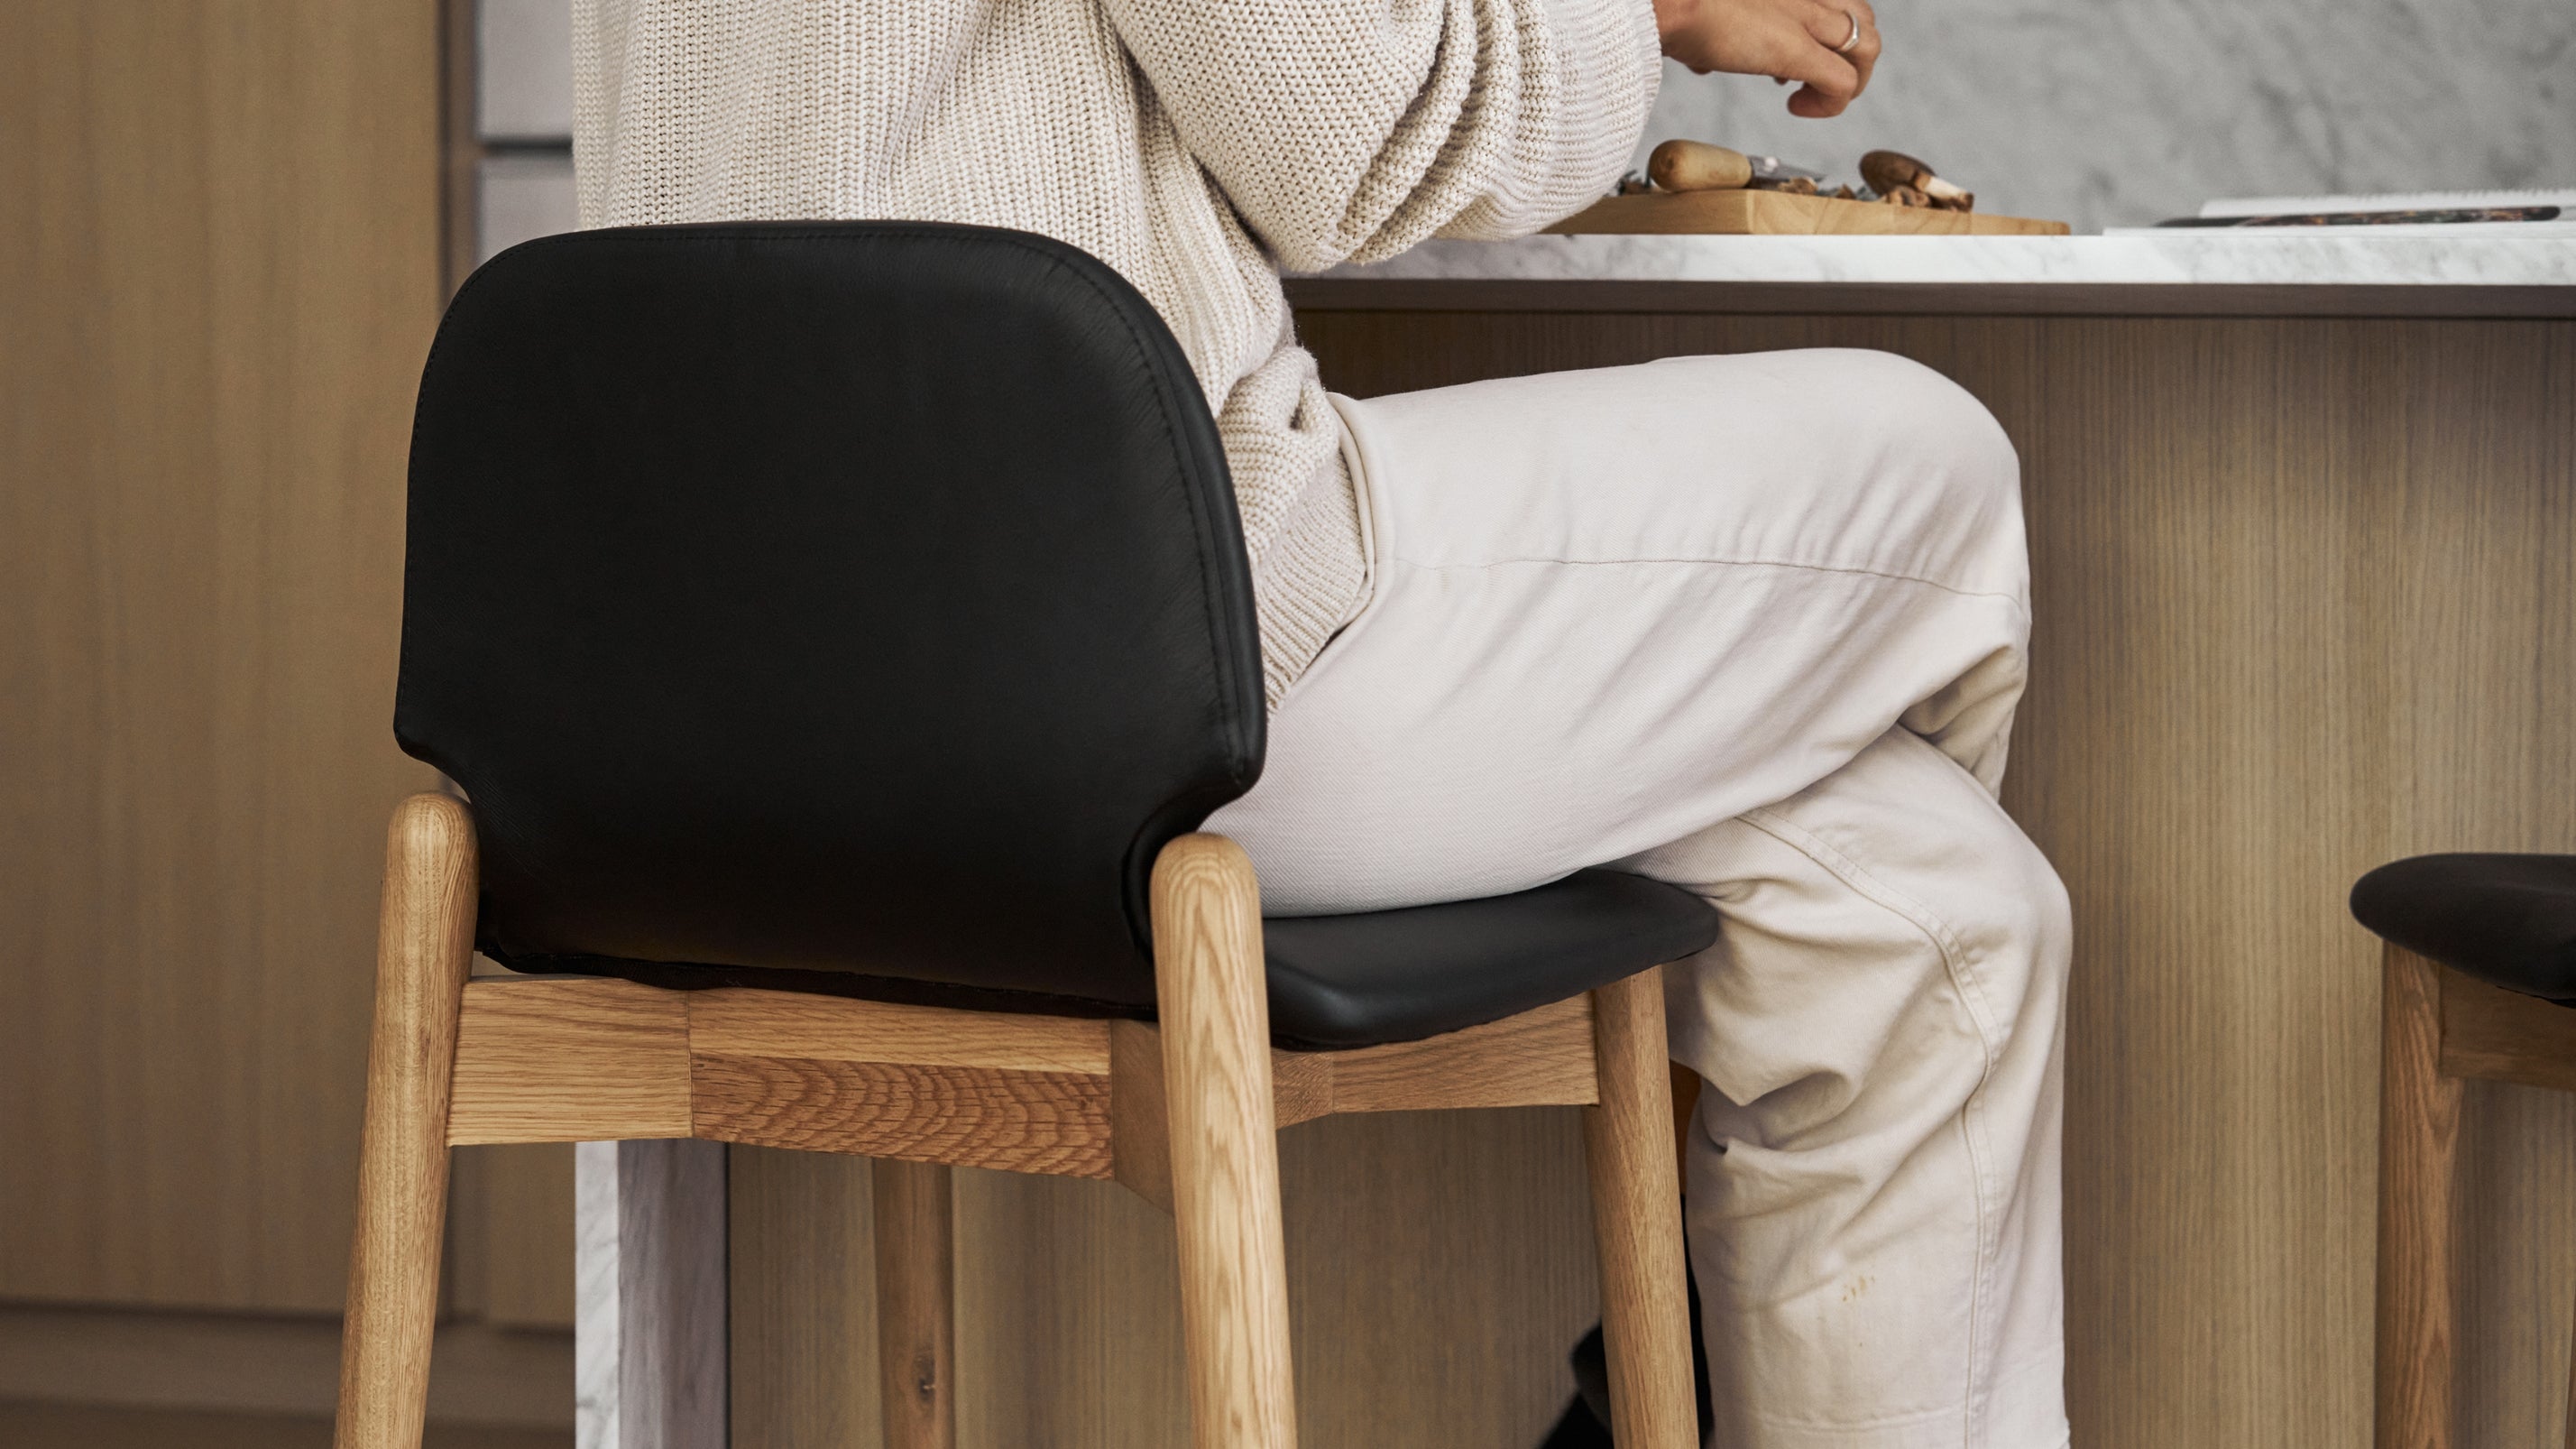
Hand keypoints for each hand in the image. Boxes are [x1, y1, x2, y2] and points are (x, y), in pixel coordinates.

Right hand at [1651, 0, 1879, 118]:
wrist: (1665, 1)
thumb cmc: (1674, 3)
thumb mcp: (1705, 11)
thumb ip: (1715, 34)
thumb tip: (1703, 62)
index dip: (1827, 28)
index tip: (1792, 58)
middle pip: (1864, 18)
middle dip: (1850, 54)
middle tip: (1815, 80)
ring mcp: (1807, 17)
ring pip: (1868, 48)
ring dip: (1851, 81)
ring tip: (1812, 99)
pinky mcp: (1797, 51)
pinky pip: (1843, 84)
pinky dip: (1829, 106)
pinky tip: (1798, 109)